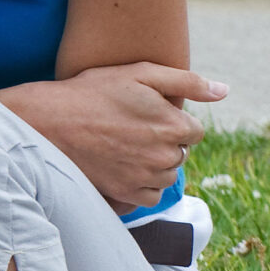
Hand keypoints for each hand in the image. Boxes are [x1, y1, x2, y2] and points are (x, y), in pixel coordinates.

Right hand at [11, 62, 222, 210]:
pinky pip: (149, 196)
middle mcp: (164, 155)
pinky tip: (122, 168)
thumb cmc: (90, 93)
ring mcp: (144, 177)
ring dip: (154, 165)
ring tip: (124, 147)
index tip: (146, 115)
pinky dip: (141, 185)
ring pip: (166, 175)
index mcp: (174, 125)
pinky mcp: (124, 193)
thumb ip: (187, 80)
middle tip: (130, 129)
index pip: (194, 130)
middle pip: (180, 153)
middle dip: (164, 143)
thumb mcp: (139, 73)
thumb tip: (224, 91)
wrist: (45, 122)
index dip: (172, 120)